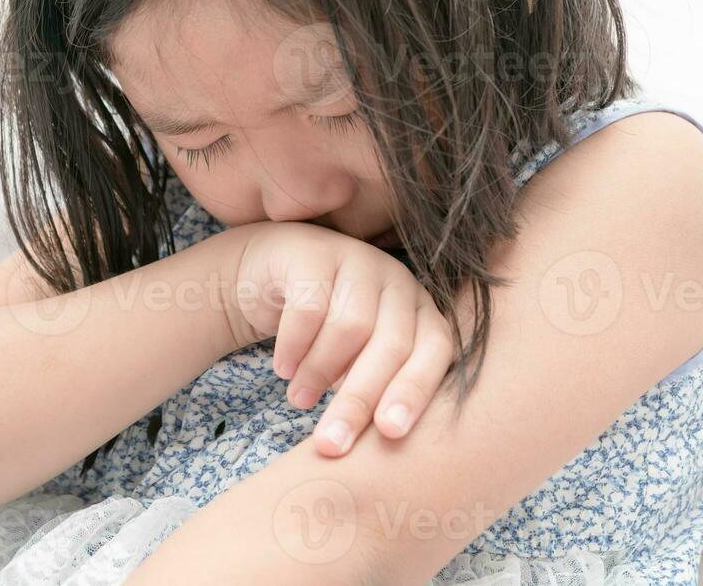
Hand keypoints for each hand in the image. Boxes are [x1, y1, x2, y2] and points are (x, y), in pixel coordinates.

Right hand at [230, 221, 454, 456]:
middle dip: (359, 400)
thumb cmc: (322, 331)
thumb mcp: (356, 359)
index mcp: (420, 310)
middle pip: (390, 345)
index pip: (434, 351)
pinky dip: (295, 347)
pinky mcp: (314, 252)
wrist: (268, 275)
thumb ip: (375, 387)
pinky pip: (309, 307)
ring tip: (299, 401)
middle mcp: (397, 281)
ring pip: (350, 327)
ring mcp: (357, 260)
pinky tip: (283, 369)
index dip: (414, 391)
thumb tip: (379, 448)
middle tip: (331, 444)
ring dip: (319, 373)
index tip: (390, 434)